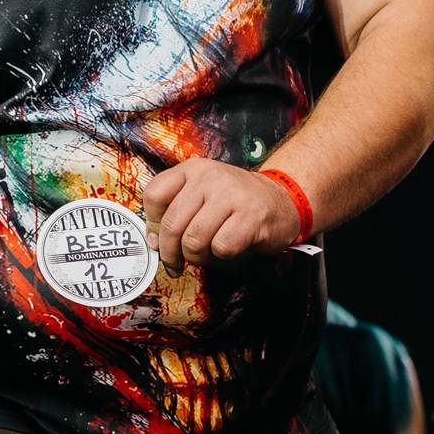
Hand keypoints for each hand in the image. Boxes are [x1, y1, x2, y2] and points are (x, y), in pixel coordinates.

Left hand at [141, 159, 301, 269]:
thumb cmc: (236, 202)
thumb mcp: (202, 194)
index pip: (154, 195)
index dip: (151, 223)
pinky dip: (221, 255)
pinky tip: (229, 246)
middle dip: (171, 253)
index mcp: (193, 169)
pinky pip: (221, 248)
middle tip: (175, 264)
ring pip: (194, 240)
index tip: (158, 238)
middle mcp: (210, 177)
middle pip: (172, 224)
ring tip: (206, 253)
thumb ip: (176, 211)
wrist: (282, 200)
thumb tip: (153, 240)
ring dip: (197, 257)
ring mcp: (231, 195)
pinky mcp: (250, 216)